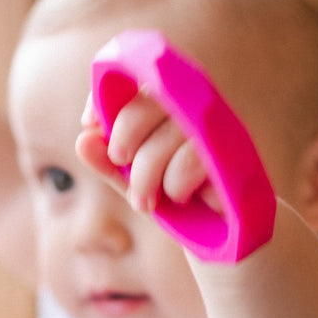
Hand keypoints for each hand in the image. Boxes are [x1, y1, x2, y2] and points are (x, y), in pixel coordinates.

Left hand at [77, 90, 221, 215]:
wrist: (222, 238)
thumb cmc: (177, 203)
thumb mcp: (134, 183)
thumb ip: (108, 164)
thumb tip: (83, 140)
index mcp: (170, 106)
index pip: (135, 79)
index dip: (106, 94)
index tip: (89, 124)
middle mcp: (195, 106)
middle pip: (148, 100)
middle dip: (123, 138)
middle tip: (121, 166)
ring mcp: (217, 125)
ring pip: (166, 136)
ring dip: (145, 177)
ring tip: (147, 202)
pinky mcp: (233, 148)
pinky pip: (190, 159)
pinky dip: (175, 186)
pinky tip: (181, 199)